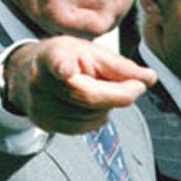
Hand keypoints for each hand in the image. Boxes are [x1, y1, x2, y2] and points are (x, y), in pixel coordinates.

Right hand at [3, 37, 156, 133]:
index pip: (57, 63)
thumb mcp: (92, 52)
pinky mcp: (44, 124)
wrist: (31, 73)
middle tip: (135, 85)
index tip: (65, 70)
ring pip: (90, 117)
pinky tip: (90, 103)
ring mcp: (40, 106)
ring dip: (106, 106)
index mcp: (52, 57)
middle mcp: (40, 83)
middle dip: (118, 94)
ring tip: (100, 89)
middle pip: (89, 98)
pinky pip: (83, 128)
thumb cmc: (67, 58)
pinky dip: (95, 117)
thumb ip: (121, 66)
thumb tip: (149, 79)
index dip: (62, 67)